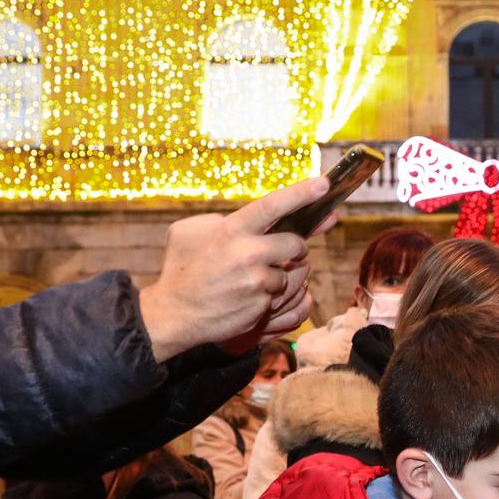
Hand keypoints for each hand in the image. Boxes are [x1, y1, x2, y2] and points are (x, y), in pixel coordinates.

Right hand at [136, 178, 329, 361]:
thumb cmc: (181, 269)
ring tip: (249, 279)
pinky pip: (281, 296)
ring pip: (291, 273)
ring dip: (279, 275)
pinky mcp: (262, 306)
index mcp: (232, 230)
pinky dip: (270, 296)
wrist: (174, 314)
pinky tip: (246, 296)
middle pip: (296, 244)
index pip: (274, 204)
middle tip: (282, 251)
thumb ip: (221, 219)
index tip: (324, 183)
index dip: (302, 192)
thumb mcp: (188, 231)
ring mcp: (257, 282)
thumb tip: (249, 219)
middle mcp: (248, 254)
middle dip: (294, 247)